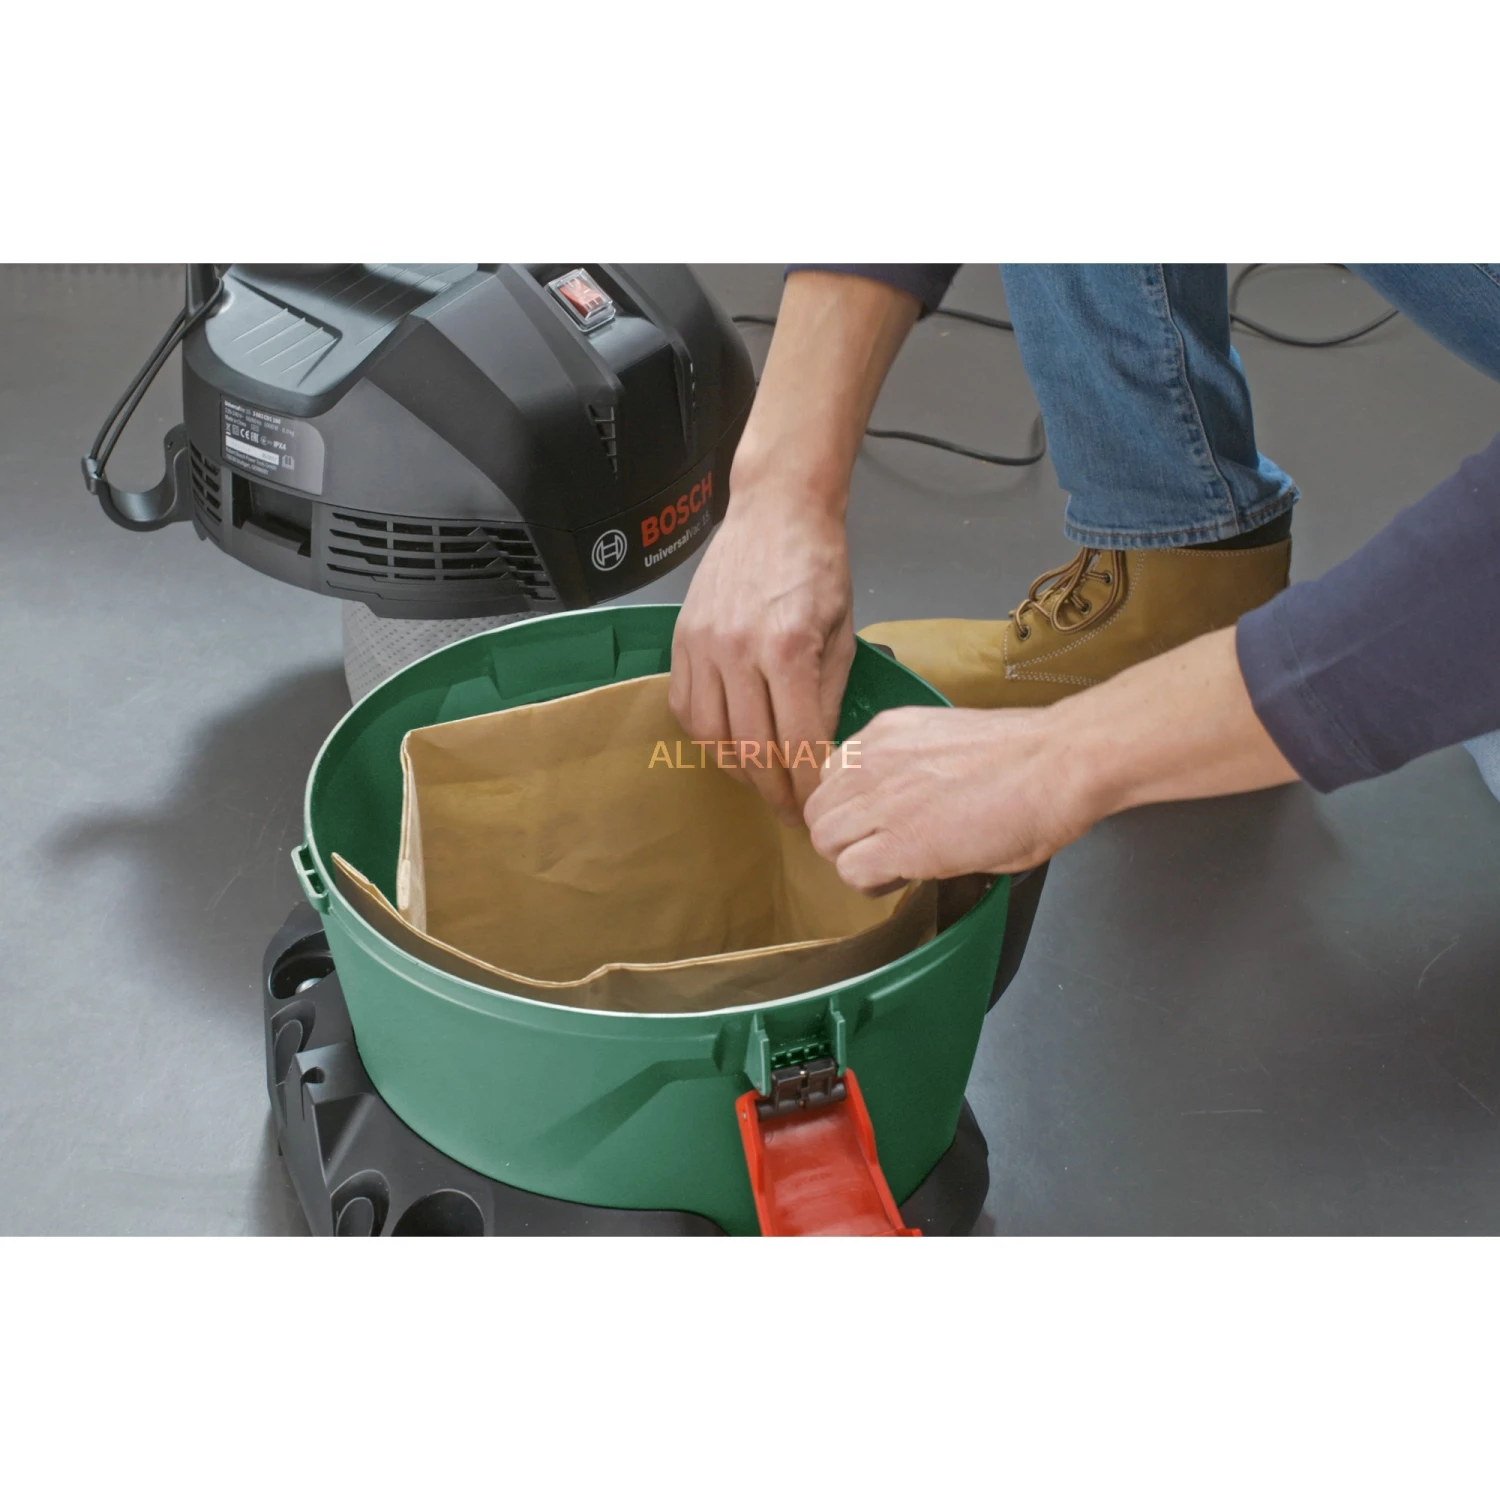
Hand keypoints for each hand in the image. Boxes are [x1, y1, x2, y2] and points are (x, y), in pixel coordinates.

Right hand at [670, 486, 854, 821]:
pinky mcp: (681, 640)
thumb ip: (828, 695)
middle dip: (774, 791)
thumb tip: (819, 754)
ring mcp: (703, 646)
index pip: (798, 742)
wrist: (776, 509)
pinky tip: (728, 745)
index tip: (817, 810)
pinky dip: (705, 737)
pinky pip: (685, 708)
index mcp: (790, 650)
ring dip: (737, 771)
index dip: (808, 786)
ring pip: (712, 737)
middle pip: (751, 749)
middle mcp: (739, 652)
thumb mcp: (843, 632)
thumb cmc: (820, 566)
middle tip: (791, 813)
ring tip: (761, 782)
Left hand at [805, 627, 1300, 894]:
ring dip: (855, 860)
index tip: (876, 821)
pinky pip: (852, 872)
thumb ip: (909, 768)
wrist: (1059, 763)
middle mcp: (871, 759)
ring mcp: (879, 798)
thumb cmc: (1028, 758)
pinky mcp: (897, 840)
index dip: (851, 807)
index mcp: (885, 732)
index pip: (831, 776)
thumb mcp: (947, 745)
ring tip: (896, 865)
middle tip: (883, 849)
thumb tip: (902, 803)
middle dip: (845, 836)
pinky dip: (874, 883)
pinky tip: (907, 876)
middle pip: (819, 810)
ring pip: (826, 842)